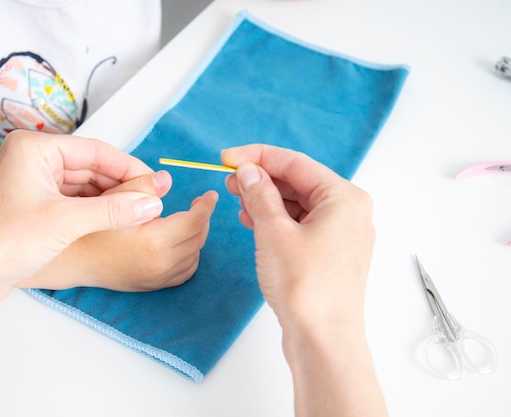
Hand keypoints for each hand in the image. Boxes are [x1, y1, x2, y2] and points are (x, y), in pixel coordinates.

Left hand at [0, 130, 165, 289]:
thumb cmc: (6, 242)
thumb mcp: (68, 222)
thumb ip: (115, 210)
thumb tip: (154, 204)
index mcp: (34, 148)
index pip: (95, 151)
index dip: (130, 168)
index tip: (156, 186)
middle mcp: (32, 157)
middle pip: (91, 166)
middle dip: (122, 186)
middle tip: (152, 202)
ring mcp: (31, 180)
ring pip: (83, 184)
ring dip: (110, 199)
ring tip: (139, 213)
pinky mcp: (32, 202)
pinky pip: (72, 198)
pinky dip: (94, 209)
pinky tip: (115, 220)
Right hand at [23, 172, 217, 290]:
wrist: (72, 260)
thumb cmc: (89, 227)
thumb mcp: (116, 199)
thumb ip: (145, 187)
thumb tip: (169, 179)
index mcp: (154, 241)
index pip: (194, 221)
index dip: (206, 206)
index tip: (210, 195)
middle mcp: (160, 263)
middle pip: (198, 238)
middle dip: (202, 219)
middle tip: (198, 204)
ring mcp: (157, 278)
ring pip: (194, 255)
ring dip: (196, 237)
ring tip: (187, 220)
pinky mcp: (153, 286)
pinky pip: (184, 271)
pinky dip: (189, 256)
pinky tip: (179, 242)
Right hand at [222, 144, 384, 416]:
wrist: (323, 341)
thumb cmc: (305, 286)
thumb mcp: (274, 232)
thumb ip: (260, 194)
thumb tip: (248, 171)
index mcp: (344, 197)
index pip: (295, 163)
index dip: (258, 156)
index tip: (227, 157)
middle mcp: (348, 212)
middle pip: (299, 182)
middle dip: (262, 179)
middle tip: (228, 181)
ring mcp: (341, 235)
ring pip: (298, 205)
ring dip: (267, 200)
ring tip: (238, 202)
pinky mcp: (330, 255)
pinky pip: (301, 225)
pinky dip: (277, 221)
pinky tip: (253, 221)